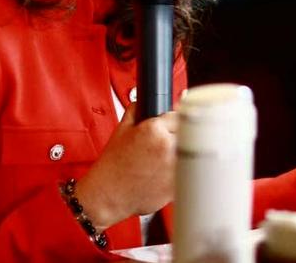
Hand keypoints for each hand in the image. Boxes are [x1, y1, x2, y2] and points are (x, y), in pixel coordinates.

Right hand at [74, 104, 176, 228]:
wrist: (108, 194)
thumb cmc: (112, 165)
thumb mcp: (121, 130)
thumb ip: (136, 110)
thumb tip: (147, 102)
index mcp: (154, 130)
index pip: (177, 115)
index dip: (172, 121)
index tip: (171, 125)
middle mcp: (167, 147)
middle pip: (185, 133)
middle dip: (176, 136)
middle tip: (163, 144)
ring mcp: (173, 166)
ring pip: (187, 153)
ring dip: (178, 153)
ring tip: (160, 160)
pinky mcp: (176, 184)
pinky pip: (184, 172)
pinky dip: (176, 171)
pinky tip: (160, 173)